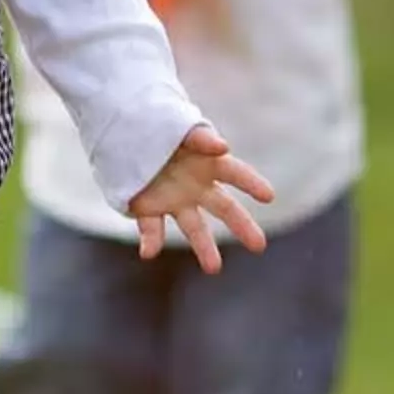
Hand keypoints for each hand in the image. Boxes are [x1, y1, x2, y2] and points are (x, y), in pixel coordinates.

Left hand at [129, 126, 273, 271]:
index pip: (236, 174)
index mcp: (208, 163)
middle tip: (259, 246)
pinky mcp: (147, 207)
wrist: (125, 130)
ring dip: (203, 246)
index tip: (268, 196)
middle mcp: (197, 186)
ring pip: (194, 227)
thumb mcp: (179, 125)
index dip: (252, 183)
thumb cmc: (160, 124)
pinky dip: (151, 240)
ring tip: (214, 268)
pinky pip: (152, 227)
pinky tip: (149, 252)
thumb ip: (200, 137)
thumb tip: (223, 147)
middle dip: (243, 226)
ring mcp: (174, 199)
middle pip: (225, 208)